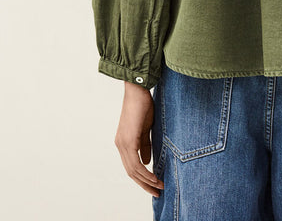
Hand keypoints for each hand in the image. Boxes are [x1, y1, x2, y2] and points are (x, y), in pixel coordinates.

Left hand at [114, 81, 164, 196]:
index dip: (142, 178)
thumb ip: (145, 145)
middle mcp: (120, 145)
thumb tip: (146, 163)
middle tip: (157, 192)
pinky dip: (145, 173)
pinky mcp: (128, 141)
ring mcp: (123, 143)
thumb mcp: (146, 129)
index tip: (154, 184)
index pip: (131, 166)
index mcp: (123, 142)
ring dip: (146, 181)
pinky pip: (135, 163)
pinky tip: (154, 177)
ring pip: (133, 170)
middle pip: (131, 172)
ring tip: (159, 186)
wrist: (138, 91)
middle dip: (144, 184)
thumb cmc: (143, 106)